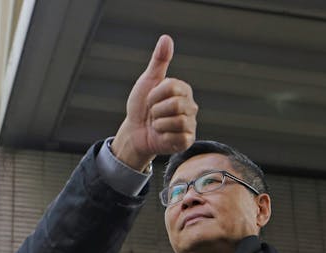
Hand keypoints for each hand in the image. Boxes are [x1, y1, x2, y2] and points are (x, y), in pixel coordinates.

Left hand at [111, 34, 197, 169]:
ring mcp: (190, 124)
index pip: (171, 87)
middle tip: (153, 114)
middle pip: (175, 105)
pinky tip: (161, 135)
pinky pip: (177, 137)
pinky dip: (163, 136)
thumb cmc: (141, 106)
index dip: (154, 95)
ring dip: (159, 124)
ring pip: (176, 121)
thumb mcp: (148, 81)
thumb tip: (166, 38)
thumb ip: (159, 61)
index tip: (150, 100)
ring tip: (157, 125)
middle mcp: (190, 106)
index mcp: (183, 90)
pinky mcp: (187, 141)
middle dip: (156, 110)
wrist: (135, 132)